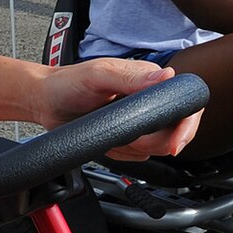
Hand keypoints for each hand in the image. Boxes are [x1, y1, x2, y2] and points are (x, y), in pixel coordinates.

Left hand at [39, 58, 202, 159]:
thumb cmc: (68, 83)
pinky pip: (137, 156)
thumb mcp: (99, 75)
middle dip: (156, 142)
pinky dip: (122, 154)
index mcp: (150, 80)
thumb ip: (131, 77)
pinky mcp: (127, 138)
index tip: (173, 140)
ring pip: (156, 148)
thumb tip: (166, 76)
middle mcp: (149, 101)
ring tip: (112, 132)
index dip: (186, 124)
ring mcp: (139, 122)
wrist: (46, 102)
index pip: (186, 102)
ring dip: (135, 147)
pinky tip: (107, 140)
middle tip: (131, 138)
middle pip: (175, 132)